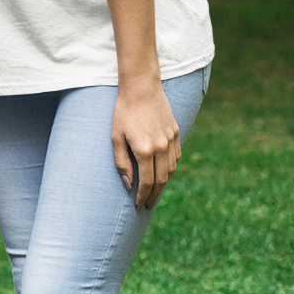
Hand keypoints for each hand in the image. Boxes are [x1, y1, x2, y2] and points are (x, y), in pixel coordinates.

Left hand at [112, 80, 181, 208]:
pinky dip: (170, 169)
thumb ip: (122, 162)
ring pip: (171, 170)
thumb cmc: (123, 112)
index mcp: (145, 151)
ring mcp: (171, 141)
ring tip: (154, 192)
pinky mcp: (177, 133)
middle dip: (154, 195)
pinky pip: (176, 158)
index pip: (147, 182)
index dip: (143, 196)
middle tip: (147, 205)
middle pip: (161, 180)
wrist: (141, 88)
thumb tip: (129, 184)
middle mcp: (162, 148)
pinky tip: (163, 173)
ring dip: (163, 184)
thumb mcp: (116, 137)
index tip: (138, 206)